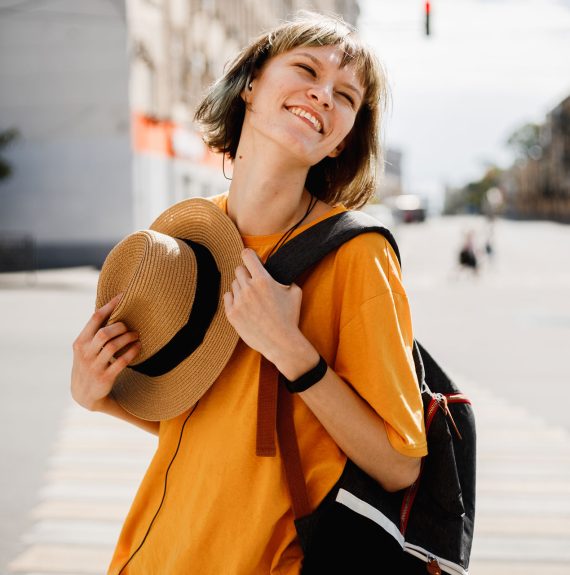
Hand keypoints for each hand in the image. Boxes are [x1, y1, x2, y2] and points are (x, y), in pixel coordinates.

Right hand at [71, 294, 140, 411]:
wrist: (83, 394)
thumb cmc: (89, 363)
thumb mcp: (85, 348)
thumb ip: (95, 332)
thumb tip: (112, 308)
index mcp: (80, 342)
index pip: (95, 318)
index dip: (111, 305)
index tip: (124, 296)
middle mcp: (85, 353)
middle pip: (104, 333)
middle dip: (120, 327)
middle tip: (129, 327)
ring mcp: (94, 366)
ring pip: (113, 346)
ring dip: (128, 338)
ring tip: (136, 335)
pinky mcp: (105, 378)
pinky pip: (121, 361)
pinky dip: (132, 352)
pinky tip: (138, 347)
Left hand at [223, 248, 303, 364]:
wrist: (281, 342)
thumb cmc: (290, 317)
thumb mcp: (295, 292)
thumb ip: (285, 278)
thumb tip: (278, 273)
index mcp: (263, 280)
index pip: (247, 255)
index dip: (249, 255)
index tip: (251, 259)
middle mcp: (249, 288)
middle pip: (239, 269)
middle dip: (246, 273)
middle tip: (254, 282)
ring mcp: (239, 301)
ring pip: (234, 284)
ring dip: (241, 287)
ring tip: (252, 298)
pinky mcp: (232, 314)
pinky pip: (227, 297)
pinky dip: (234, 298)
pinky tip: (244, 305)